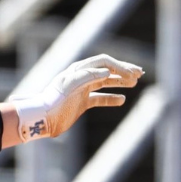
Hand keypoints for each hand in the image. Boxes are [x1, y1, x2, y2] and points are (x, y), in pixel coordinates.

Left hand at [14, 54, 142, 141]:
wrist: (41, 119)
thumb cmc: (52, 101)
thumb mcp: (68, 86)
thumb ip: (86, 76)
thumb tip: (107, 71)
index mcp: (77, 71)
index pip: (103, 62)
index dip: (118, 66)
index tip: (131, 74)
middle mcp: (80, 78)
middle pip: (106, 70)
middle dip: (123, 70)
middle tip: (139, 73)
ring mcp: (81, 91)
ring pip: (104, 83)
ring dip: (119, 82)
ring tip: (134, 83)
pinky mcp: (80, 103)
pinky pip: (99, 98)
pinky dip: (111, 98)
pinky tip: (122, 100)